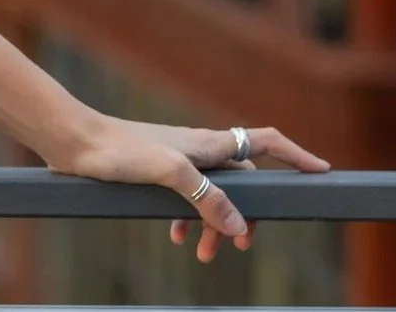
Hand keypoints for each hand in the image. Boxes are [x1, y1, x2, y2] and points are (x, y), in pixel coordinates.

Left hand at [48, 113, 331, 263]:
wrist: (74, 141)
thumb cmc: (118, 149)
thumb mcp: (168, 173)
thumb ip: (205, 197)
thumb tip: (237, 224)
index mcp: (208, 143)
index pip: (266, 142)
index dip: (297, 155)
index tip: (322, 171)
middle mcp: (198, 148)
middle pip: (242, 181)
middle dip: (247, 214)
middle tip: (243, 246)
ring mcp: (178, 159)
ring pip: (213, 194)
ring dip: (215, 224)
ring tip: (205, 255)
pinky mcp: (157, 171)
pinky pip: (186, 198)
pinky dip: (189, 219)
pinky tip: (178, 238)